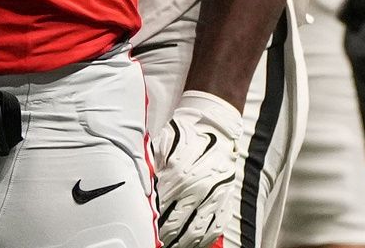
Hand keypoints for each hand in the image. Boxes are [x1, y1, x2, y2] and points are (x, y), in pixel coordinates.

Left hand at [153, 90, 243, 247]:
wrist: (215, 127)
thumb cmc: (185, 136)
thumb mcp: (160, 146)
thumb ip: (149, 168)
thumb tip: (139, 188)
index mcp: (178, 175)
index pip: (158, 208)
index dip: (149, 221)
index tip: (143, 228)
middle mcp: (197, 189)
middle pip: (174, 225)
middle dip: (162, 235)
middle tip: (153, 239)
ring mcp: (214, 197)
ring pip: (194, 232)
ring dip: (179, 242)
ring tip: (169, 243)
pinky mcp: (225, 201)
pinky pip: (213, 228)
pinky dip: (201, 240)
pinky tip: (190, 242)